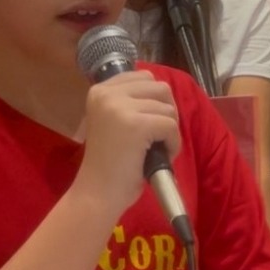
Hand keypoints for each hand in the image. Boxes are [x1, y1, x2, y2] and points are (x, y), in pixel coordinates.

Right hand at [77, 71, 180, 216]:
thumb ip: (129, 103)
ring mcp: (120, 108)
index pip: (143, 76)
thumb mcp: (113, 121)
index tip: (146, 124)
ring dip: (169, 130)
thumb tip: (163, 94)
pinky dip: (173, 144)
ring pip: (168, 107)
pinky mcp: (137, 125)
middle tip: (156, 137)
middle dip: (166, 112)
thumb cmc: (108, 163)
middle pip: (160, 87)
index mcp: (99, 90)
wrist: (97, 194)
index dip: (154, 100)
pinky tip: (159, 157)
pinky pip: (171, 126)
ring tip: (154, 150)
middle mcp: (107, 93)